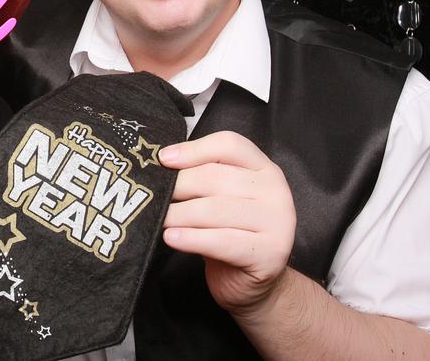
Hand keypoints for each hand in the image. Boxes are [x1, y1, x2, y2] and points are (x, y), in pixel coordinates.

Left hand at [159, 131, 295, 314]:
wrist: (252, 284)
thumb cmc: (229, 234)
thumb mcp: (220, 199)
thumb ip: (202, 177)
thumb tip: (162, 164)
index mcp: (264, 168)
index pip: (229, 144)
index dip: (193, 149)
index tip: (163, 159)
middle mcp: (276, 190)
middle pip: (216, 176)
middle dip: (178, 186)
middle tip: (152, 196)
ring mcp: (278, 222)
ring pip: (215, 209)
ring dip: (178, 214)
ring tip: (157, 219)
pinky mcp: (270, 253)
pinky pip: (222, 241)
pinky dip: (191, 238)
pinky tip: (171, 238)